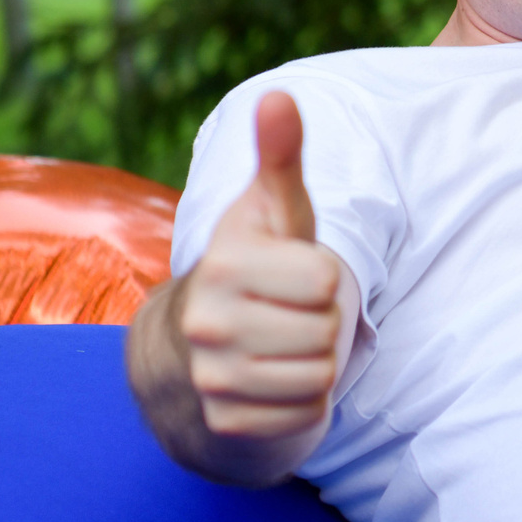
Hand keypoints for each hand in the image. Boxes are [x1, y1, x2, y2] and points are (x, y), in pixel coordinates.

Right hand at [175, 91, 346, 443]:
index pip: (327, 279)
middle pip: (327, 331)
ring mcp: (212, 378)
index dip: (323, 278)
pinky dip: (302, 405)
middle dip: (321, 324)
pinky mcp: (226, 425)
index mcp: (222, 264)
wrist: (195, 354)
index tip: (292, 276)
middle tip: (288, 316)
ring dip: (314, 365)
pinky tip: (274, 386)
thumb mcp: (273, 212)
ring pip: (319, 376)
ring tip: (282, 348)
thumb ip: (280, 157)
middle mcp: (206, 322)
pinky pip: (306, 416)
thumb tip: (279, 96)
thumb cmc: (255, 269)